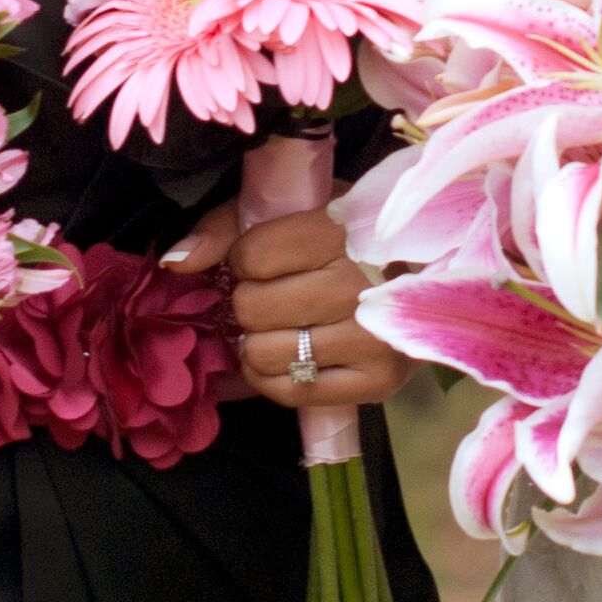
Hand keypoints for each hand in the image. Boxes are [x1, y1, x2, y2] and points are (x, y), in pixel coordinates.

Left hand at [163, 204, 411, 410]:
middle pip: (251, 308)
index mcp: (340, 232)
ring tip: (280, 326)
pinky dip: (272, 378)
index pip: (251, 256)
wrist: (424, 271)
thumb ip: (226, 227)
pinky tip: (286, 356)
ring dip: (257, 342)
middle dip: (249, 302)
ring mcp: (372, 339)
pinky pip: (291, 392)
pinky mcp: (379, 382)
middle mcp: (358, 287)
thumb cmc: (348, 235)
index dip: (244, 259)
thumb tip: (177, 263)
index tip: (265, 258)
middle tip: (272, 295)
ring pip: (264, 353)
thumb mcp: (293, 209)